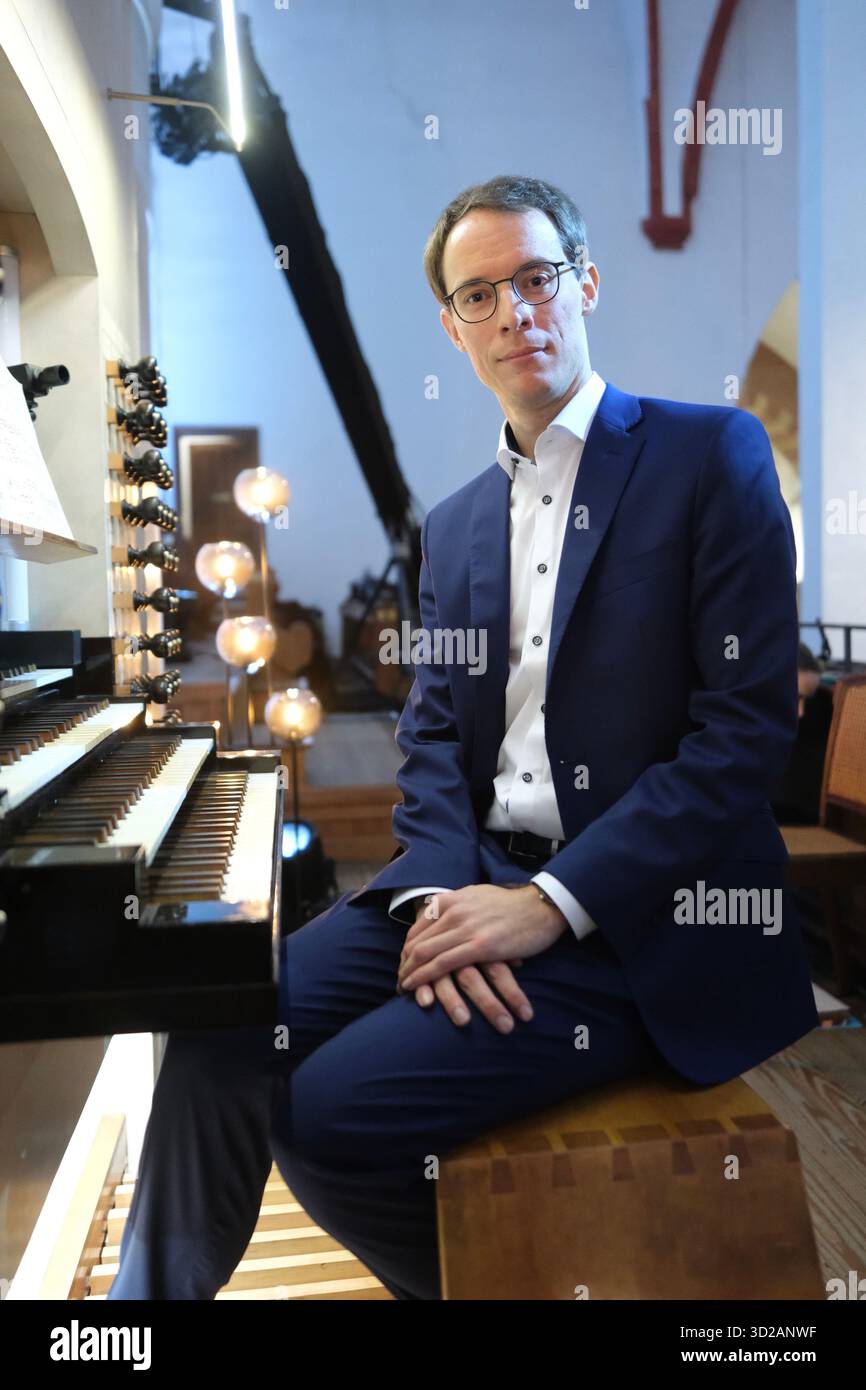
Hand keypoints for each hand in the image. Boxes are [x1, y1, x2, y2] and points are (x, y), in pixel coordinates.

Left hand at [397, 896, 529, 1032]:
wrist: (542, 907)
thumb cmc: (513, 906)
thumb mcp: (478, 897)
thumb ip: (458, 906)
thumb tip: (444, 914)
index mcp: (451, 899)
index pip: (418, 926)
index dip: (407, 948)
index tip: (404, 963)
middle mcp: (453, 911)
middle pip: (417, 941)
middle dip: (404, 963)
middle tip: (399, 980)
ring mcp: (466, 927)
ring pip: (425, 953)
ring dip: (410, 973)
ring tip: (403, 988)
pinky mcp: (480, 946)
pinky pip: (443, 964)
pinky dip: (425, 978)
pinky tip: (417, 989)